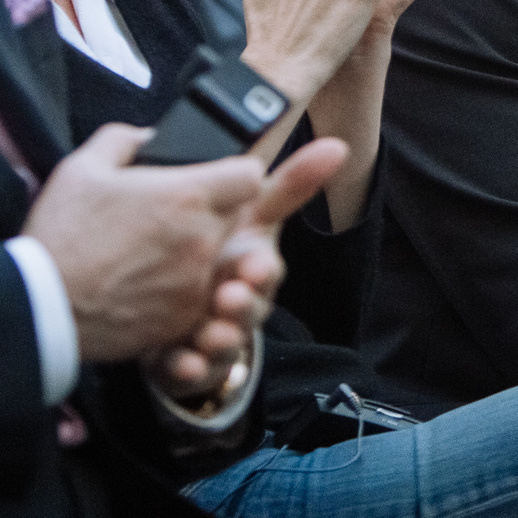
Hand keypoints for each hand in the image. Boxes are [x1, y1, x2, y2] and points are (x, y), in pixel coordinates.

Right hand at [24, 123, 274, 362]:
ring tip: (150, 255)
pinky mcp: (184, 319)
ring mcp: (196, 284)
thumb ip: (123, 140)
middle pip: (234, 219)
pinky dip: (180, 290)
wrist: (42, 307)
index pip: (250, 175)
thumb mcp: (82, 168)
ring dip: (195, 253)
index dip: (235, 173)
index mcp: (186, 197)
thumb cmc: (61, 237)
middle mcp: (202, 241)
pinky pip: (198, 296)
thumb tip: (147, 137)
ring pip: (217, 259)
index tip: (217, 178)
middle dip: (211, 214)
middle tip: (169, 218)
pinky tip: (144, 284)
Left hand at [148, 136, 344, 401]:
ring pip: (223, 344)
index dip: (262, 271)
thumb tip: (337, 146)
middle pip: (248, 311)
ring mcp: (212, 336)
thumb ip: (291, 183)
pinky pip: (187, 371)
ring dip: (219, 340)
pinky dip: (186, 369)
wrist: (186, 309)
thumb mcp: (251, 215)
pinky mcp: (184, 363)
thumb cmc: (224, 255)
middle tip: (228, 297)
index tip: (254, 264)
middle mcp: (237, 305)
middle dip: (242, 306)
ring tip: (207, 334)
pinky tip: (180, 361)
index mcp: (250, 268)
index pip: (265, 270)